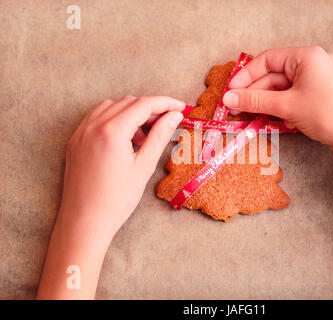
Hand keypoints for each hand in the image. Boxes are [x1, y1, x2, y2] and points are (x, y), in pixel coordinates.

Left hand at [61, 95, 183, 236]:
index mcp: (112, 131)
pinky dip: (114, 119)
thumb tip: (174, 116)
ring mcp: (81, 132)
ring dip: (131, 113)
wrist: (85, 221)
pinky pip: (97, 117)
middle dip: (150, 108)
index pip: (144, 105)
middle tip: (167, 123)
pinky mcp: (75, 141)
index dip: (166, 103)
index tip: (181, 107)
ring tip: (143, 135)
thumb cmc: (116, 199)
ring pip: (112, 107)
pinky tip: (125, 138)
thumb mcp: (144, 167)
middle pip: (128, 102)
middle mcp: (93, 125)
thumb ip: (159, 136)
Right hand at [223, 47, 332, 148]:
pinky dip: (284, 108)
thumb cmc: (326, 115)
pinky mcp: (321, 94)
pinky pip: (295, 97)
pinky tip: (282, 123)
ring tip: (254, 119)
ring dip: (268, 104)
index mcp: (306, 56)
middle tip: (236, 110)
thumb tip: (228, 99)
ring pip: (283, 89)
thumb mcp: (286, 106)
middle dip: (255, 95)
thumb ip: (255, 101)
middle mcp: (313, 62)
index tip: (230, 92)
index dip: (245, 76)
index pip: (267, 60)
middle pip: (274, 76)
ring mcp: (319, 79)